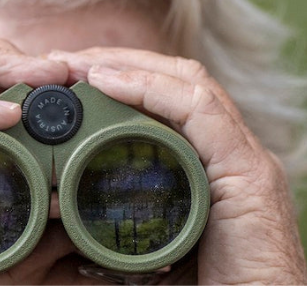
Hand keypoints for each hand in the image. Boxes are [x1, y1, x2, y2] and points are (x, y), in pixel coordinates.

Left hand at [49, 48, 306, 284]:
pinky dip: (150, 88)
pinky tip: (106, 81)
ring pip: (189, 82)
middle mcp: (235, 152)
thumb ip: (116, 219)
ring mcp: (247, 159)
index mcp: (215, 163)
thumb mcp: (148, 246)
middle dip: (118, 61)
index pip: (170, 96)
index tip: (68, 77)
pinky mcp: (250, 175)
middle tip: (63, 62)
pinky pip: (199, 111)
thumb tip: (57, 204)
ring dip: (127, 65)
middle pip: (178, 79)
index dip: (121, 76)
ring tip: (76, 64)